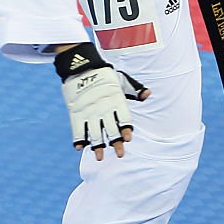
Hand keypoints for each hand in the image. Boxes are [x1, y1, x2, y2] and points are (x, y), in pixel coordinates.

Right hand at [54, 42, 150, 160]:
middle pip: (110, 128)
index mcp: (116, 99)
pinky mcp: (76, 112)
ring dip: (97, 146)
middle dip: (116, 142)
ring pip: (94, 132)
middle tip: (120, 154)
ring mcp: (88, 111)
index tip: (128, 138)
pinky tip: (80, 147)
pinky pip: (77, 128)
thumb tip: (148, 95)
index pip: (123, 117)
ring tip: (100, 157)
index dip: (126, 128)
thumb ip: (135, 90)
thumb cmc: (105, 75)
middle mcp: (103, 107)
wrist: (81, 66)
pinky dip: (78, 138)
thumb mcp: (122, 80)